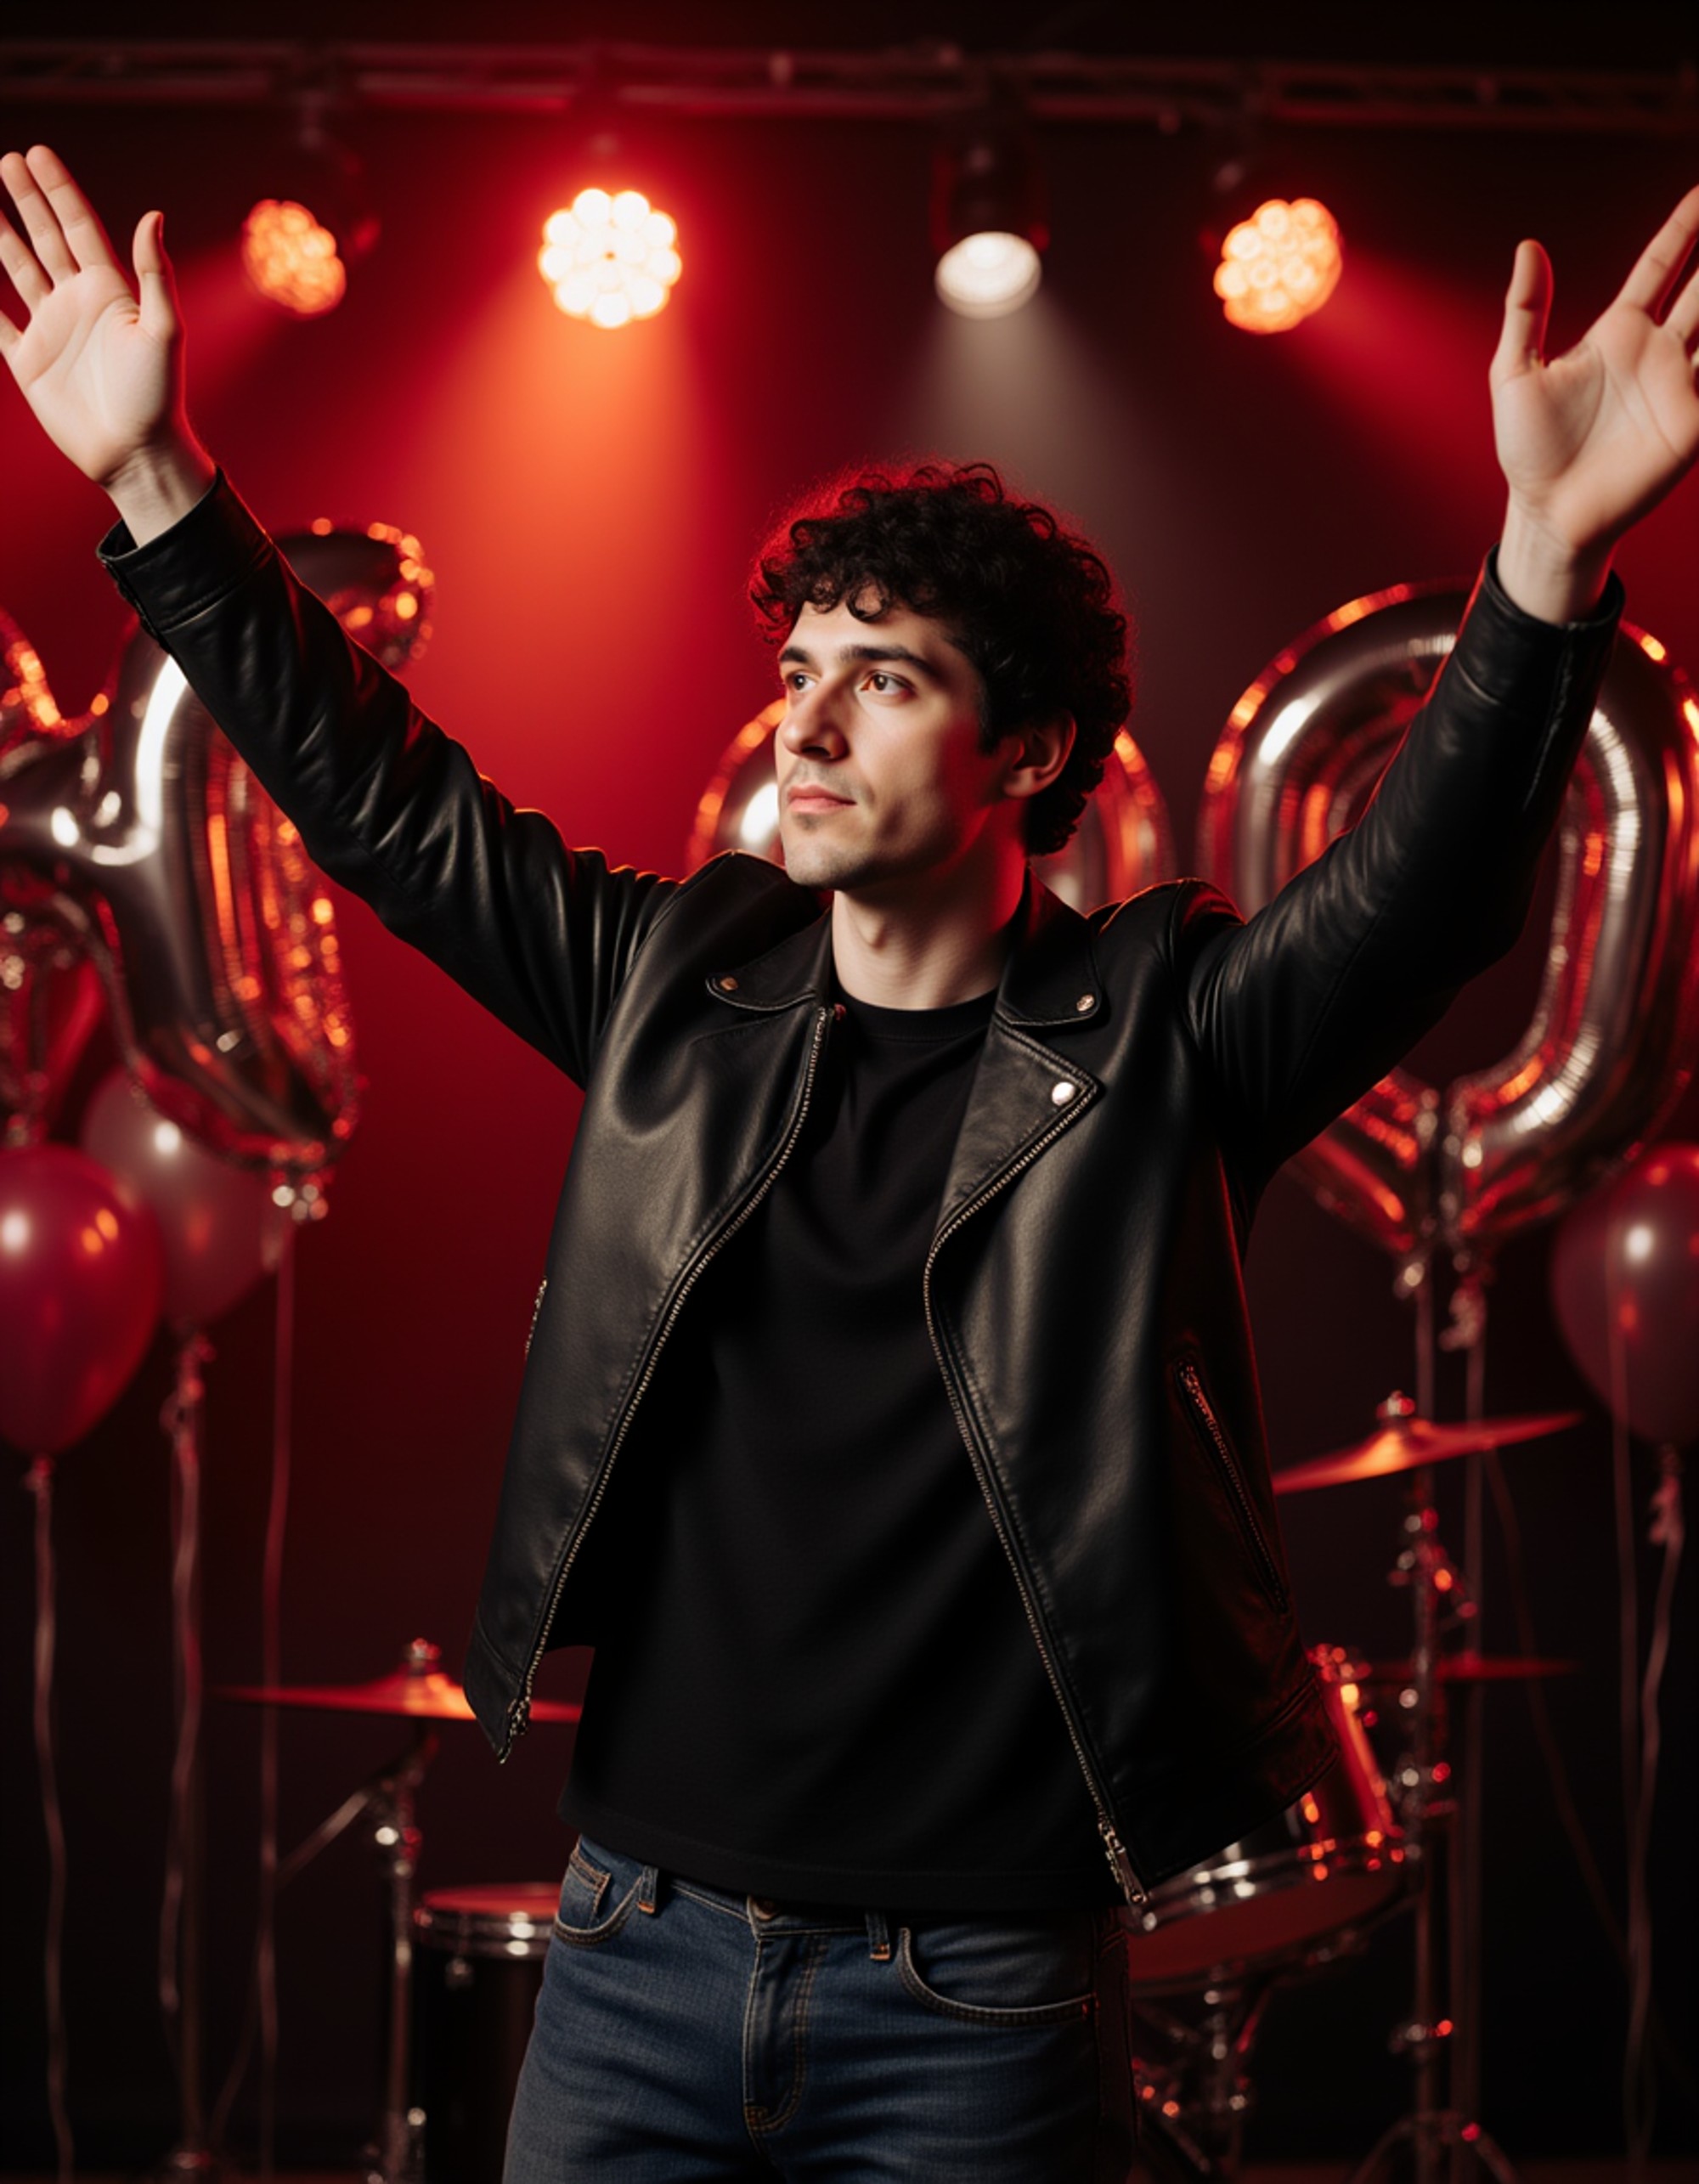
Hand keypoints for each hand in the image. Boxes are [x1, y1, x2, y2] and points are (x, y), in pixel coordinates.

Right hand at [0, 143, 211, 531]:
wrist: (135, 453)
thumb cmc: (158, 396)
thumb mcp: (164, 331)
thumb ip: (153, 274)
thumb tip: (152, 215)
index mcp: (111, 292)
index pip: (79, 228)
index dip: (59, 191)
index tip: (38, 154)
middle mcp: (78, 303)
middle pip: (47, 238)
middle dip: (27, 200)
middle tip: (6, 160)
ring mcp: (51, 328)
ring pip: (18, 268)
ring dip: (0, 234)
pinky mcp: (28, 359)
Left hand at [1492, 184, 1698, 620]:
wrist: (1547, 512)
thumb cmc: (1527, 449)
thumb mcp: (1512, 373)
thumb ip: (1525, 311)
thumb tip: (1527, 247)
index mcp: (1618, 332)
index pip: (1661, 266)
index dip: (1684, 228)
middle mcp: (1657, 352)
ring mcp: (1681, 386)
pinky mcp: (1694, 423)